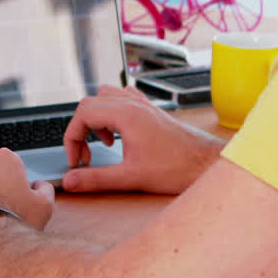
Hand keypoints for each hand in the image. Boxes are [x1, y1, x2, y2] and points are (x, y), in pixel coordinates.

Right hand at [62, 85, 225, 194]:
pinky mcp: (152, 111)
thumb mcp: (130, 177)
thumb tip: (70, 182)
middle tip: (85, 155)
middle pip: (90, 103)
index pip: (82, 114)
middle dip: (81, 129)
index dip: (72, 138)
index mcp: (126, 115)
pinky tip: (120, 132)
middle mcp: (134, 104)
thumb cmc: (177, 168)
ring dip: (96, 117)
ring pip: (106, 96)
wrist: (207, 163)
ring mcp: (144, 105)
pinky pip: (123, 98)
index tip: (76, 160)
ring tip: (104, 143)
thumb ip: (96, 179)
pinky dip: (113, 112)